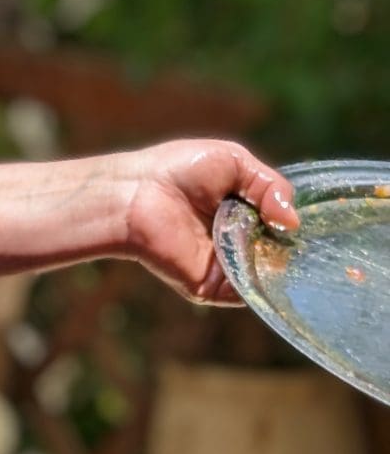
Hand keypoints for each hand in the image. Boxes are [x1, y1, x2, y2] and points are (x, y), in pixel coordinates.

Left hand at [119, 139, 298, 304]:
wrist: (136, 192)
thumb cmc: (178, 169)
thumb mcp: (235, 162)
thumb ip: (272, 186)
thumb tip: (293, 223)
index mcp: (244, 212)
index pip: (283, 226)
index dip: (296, 223)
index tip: (316, 217)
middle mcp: (239, 241)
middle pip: (281, 251)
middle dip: (291, 243)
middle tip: (293, 230)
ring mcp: (227, 266)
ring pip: (270, 274)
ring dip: (277, 258)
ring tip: (270, 236)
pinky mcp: (212, 285)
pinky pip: (248, 291)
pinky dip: (260, 278)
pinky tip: (260, 255)